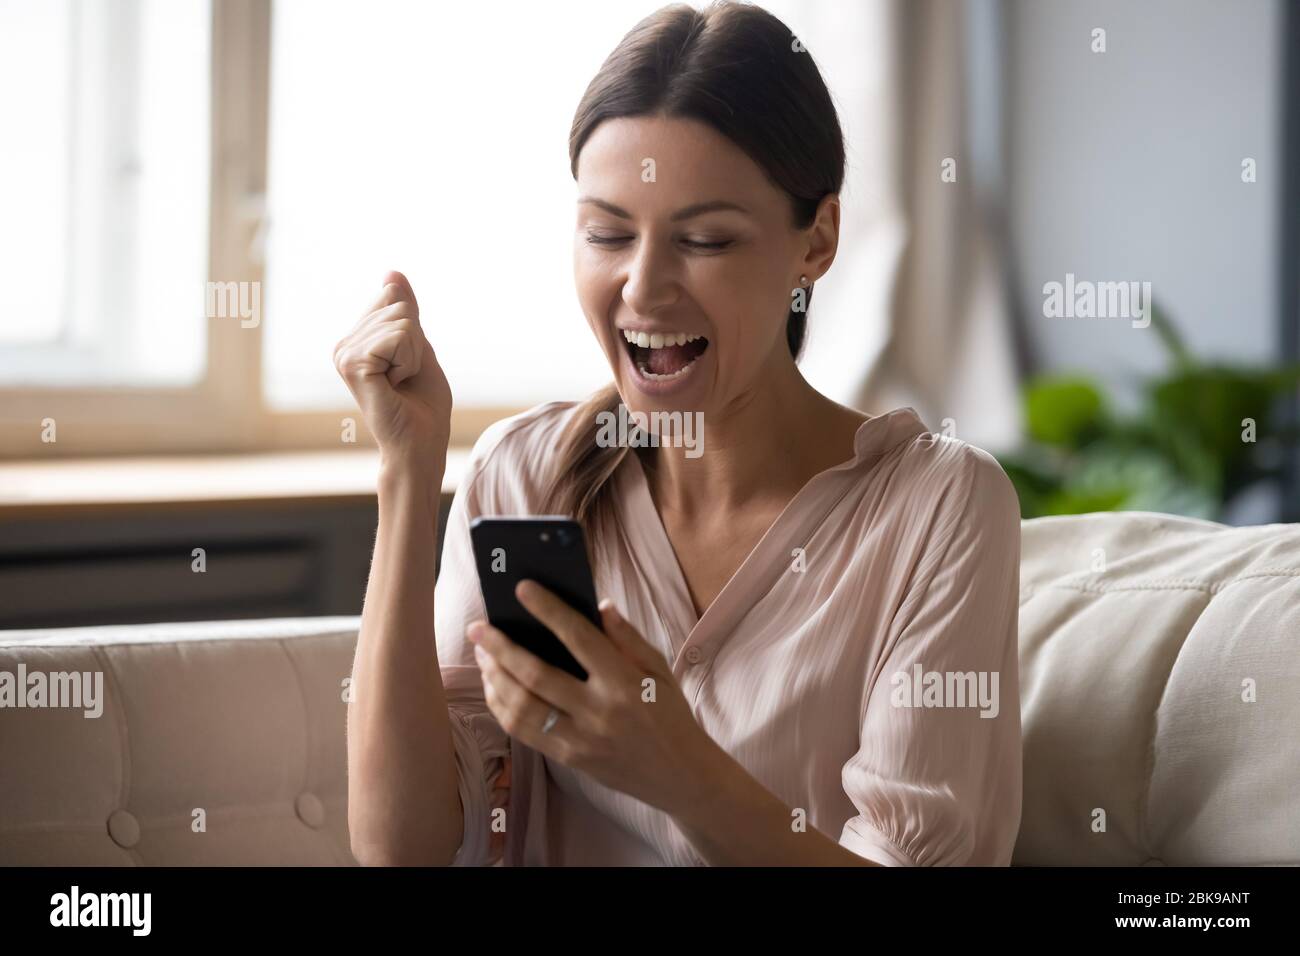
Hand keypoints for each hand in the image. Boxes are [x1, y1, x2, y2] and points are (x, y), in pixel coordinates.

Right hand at [333, 270, 451, 471]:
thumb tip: (391, 272)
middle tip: (405, 378)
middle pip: (398, 306)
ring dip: (414, 355)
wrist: (419, 445)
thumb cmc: (422, 406)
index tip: (407, 365)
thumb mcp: (419, 347)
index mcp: (356, 340)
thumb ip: (406, 311)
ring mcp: (344, 353)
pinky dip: (410, 361)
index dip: (415, 332)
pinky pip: (399, 337)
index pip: (394, 297)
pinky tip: (395, 385)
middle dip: (416, 344)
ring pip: (401, 321)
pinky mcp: (352, 363)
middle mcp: (344, 345)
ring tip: (400, 384)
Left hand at [467, 581, 714, 815]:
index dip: (548, 610)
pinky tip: (495, 686)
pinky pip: (524, 732)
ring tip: (483, 654)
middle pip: (536, 675)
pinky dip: (502, 707)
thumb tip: (599, 605)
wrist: (680, 775)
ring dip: (494, 678)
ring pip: (521, 708)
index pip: (579, 638)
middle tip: (478, 627)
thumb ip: (628, 637)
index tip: (522, 589)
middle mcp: (598, 712)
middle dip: (500, 647)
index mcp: (624, 683)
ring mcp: (580, 740)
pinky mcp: (568, 759)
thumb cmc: (670, 715)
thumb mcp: (660, 670)